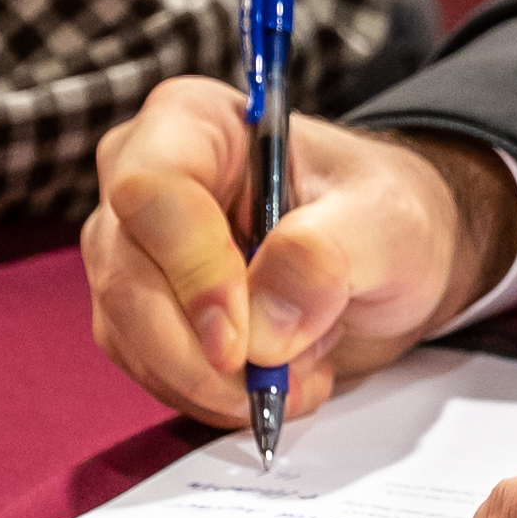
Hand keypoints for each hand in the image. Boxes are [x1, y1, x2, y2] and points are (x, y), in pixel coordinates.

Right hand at [80, 80, 516, 425]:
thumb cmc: (383, 216)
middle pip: (128, 276)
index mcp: (194, 122)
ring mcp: (134, 249)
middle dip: (202, 354)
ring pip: (130, 335)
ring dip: (213, 382)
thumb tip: (262, 326)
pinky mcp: (139, 312)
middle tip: (279, 384)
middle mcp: (144, 178)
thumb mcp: (388, 223)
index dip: (192, 271)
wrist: (384, 260)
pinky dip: (210, 395)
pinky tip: (275, 379)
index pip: (152, 190)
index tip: (242, 341)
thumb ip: (328, 256)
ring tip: (300, 372)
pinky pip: (148, 371)